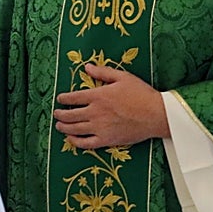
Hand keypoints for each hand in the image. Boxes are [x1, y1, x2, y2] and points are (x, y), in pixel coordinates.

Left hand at [52, 64, 170, 148]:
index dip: (64, 98)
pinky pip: (86, 143)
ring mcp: (100, 128)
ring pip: (75, 129)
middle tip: (56, 114)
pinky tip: (71, 140)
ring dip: (64, 128)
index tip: (60, 99)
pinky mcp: (106, 140)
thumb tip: (87, 67)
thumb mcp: (122, 77)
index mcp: (98, 96)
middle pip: (70, 115)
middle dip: (60, 114)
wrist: (156, 115)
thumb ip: (103, 72)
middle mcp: (95, 112)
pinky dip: (75, 142)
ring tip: (59, 126)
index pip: (74, 98)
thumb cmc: (141, 94)